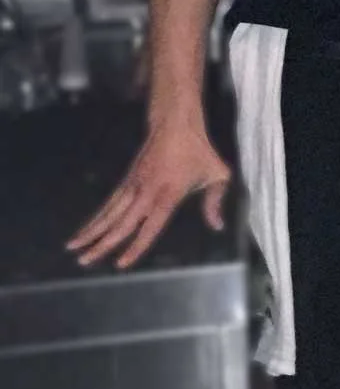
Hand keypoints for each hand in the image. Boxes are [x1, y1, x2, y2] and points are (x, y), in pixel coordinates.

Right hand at [67, 120, 230, 269]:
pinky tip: (86, 228)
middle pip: (121, 223)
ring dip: (91, 231)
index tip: (120, 264)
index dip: (136, 246)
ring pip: (109, 213)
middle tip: (84, 262)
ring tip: (73, 248)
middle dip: (102, 244)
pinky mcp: (127, 180)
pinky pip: (109, 202)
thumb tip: (218, 227)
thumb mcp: (218, 174)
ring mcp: (134, 185)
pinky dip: (96, 216)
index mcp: (169, 194)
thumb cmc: (199, 151)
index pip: (150, 226)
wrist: (176, 124)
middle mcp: (147, 192)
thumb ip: (215, 201)